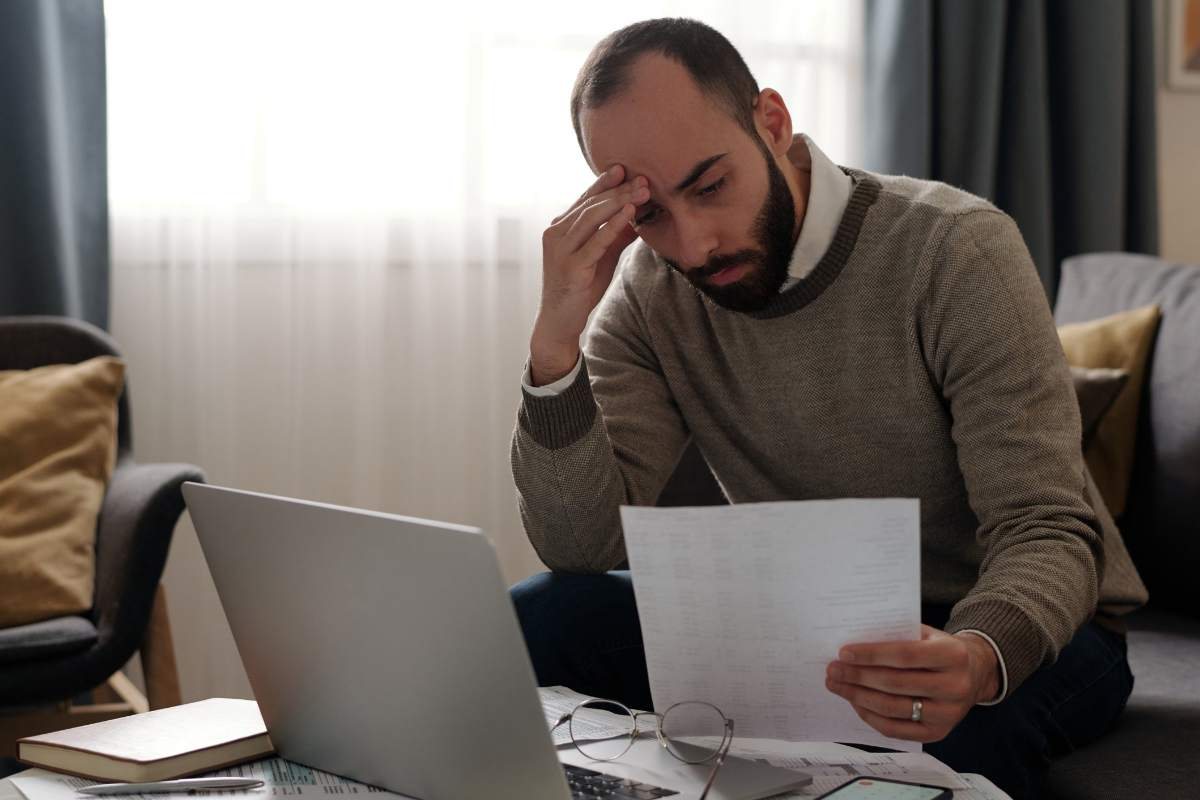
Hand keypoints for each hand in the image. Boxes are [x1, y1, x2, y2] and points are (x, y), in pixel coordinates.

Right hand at [530, 165, 648, 384]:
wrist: (559, 322)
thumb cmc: (580, 288)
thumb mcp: (602, 257)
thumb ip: (616, 236)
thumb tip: (639, 216)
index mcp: (560, 228)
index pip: (585, 199)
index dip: (605, 182)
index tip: (625, 168)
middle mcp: (556, 234)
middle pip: (591, 205)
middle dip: (619, 190)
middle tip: (643, 179)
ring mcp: (561, 250)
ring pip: (592, 218)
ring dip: (619, 202)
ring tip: (642, 191)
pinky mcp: (571, 267)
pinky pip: (596, 242)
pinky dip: (613, 226)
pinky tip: (630, 214)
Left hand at [825, 625, 1000, 743]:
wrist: (974, 674)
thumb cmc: (940, 649)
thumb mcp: (926, 634)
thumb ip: (897, 635)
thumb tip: (854, 642)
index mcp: (953, 655)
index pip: (905, 655)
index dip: (871, 655)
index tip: (844, 653)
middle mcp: (954, 687)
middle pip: (895, 684)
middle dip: (858, 676)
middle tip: (833, 670)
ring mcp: (948, 714)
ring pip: (892, 708)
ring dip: (858, 697)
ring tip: (837, 685)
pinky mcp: (937, 733)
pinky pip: (896, 729)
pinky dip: (870, 716)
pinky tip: (855, 702)